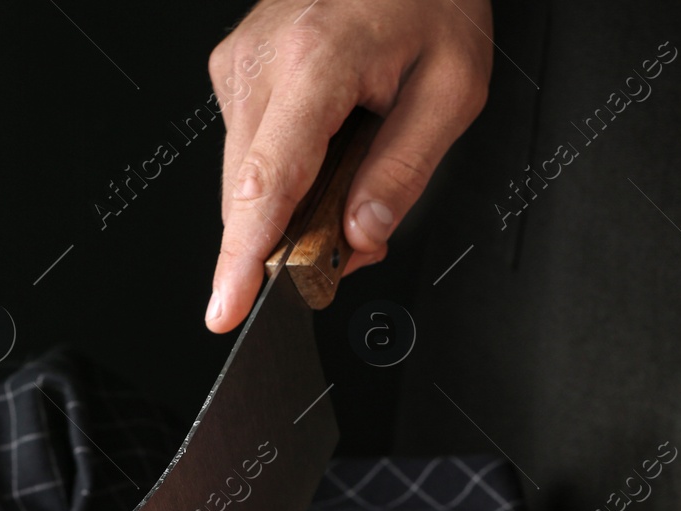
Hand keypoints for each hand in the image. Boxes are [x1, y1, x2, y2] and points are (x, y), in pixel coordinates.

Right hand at [205, 0, 491, 332]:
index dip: (244, 258)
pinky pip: (249, 149)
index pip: (267, 184)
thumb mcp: (453, 89)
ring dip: (292, 208)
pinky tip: (330, 153)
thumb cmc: (431, 0)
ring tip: (354, 182)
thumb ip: (405, 170)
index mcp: (315, 64)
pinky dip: (285, 175)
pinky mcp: (236, 67)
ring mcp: (240, 62)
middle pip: (248, 193)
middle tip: (359, 240)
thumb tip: (361, 237)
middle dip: (292, 242)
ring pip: (245, 177)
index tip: (227, 308)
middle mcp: (261, 61)